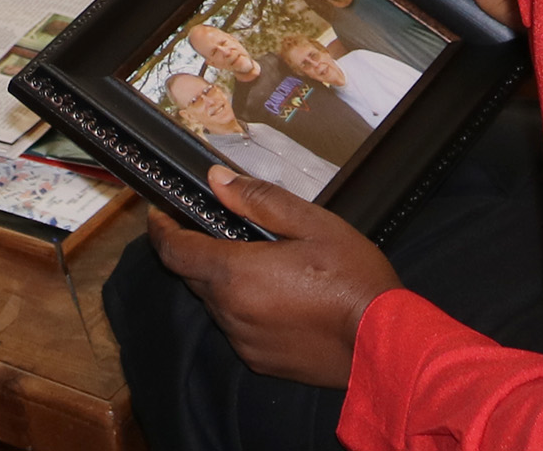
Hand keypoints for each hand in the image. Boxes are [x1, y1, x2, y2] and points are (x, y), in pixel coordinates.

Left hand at [143, 167, 399, 386]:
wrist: (383, 346)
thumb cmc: (353, 280)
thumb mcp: (312, 224)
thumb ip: (259, 200)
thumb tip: (217, 181)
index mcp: (236, 275)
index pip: (175, 252)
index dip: (160, 230)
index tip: (159, 213)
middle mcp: (231, 313)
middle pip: (194, 276)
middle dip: (198, 250)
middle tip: (219, 226)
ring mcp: (244, 342)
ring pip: (217, 303)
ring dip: (225, 281)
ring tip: (260, 260)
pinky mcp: (261, 361)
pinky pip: (238, 327)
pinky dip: (245, 307)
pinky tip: (279, 295)